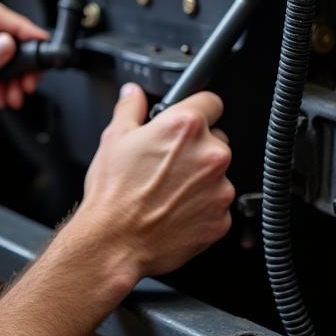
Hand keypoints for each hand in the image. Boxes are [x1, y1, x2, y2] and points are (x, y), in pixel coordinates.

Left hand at [0, 2, 48, 154]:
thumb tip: (6, 43)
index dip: (19, 27)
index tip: (39, 42)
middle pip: (2, 31)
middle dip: (20, 57)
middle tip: (29, 80)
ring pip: (5, 50)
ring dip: (16, 74)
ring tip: (14, 95)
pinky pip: (1, 64)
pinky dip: (8, 81)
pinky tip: (4, 96)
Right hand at [78, 83, 233, 280]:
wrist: (115, 241)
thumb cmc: (113, 192)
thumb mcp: (114, 138)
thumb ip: (130, 107)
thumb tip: (134, 93)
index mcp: (185, 127)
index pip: (211, 101)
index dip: (196, 108)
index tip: (188, 118)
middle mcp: (210, 155)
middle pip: (216, 138)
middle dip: (196, 146)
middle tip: (167, 160)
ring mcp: (220, 189)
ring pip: (217, 173)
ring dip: (199, 177)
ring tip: (167, 189)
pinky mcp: (222, 218)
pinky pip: (216, 203)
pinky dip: (201, 205)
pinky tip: (175, 208)